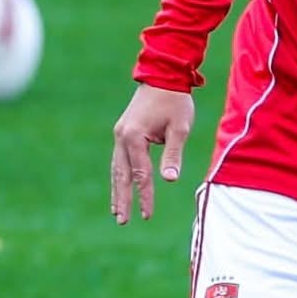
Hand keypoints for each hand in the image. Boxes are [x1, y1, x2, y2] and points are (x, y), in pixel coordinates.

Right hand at [111, 85, 193, 223]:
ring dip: (117, 190)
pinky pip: (119, 160)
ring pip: (117, 169)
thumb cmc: (175, 102)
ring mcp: (120, 134)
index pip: (142, 174)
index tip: (148, 215)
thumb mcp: (179, 129)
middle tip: (122, 221)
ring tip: (117, 212)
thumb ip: (173, 154)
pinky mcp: (123, 132)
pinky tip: (120, 189)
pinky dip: (119, 176)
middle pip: (122, 175)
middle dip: (123, 199)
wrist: (163, 76)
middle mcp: (122, 137)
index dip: (145, 196)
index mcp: (135, 137)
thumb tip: (169, 180)